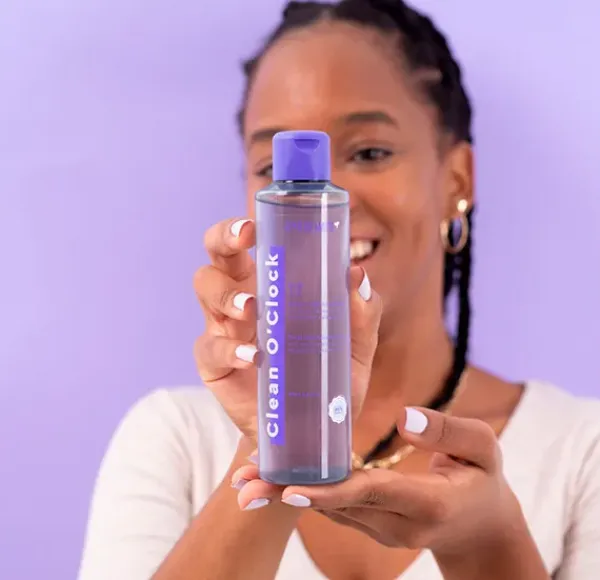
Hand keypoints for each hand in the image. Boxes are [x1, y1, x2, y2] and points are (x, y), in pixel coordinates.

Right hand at [193, 217, 381, 443]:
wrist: (310, 434)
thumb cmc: (328, 381)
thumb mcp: (355, 347)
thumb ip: (361, 314)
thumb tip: (357, 274)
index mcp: (269, 286)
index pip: (245, 245)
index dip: (240, 227)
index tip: (255, 223)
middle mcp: (240, 301)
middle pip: (215, 256)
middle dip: (222, 239)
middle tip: (245, 240)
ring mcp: (223, 331)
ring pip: (204, 290)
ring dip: (227, 293)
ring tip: (253, 309)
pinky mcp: (215, 366)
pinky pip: (209, 347)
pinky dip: (229, 348)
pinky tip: (252, 356)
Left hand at [232, 407, 521, 555]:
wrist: (481, 525)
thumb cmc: (483, 478)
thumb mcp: (484, 449)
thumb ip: (449, 432)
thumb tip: (405, 417)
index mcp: (427, 503)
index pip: (373, 493)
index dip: (331, 489)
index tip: (292, 487)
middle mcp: (396, 524)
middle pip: (337, 504)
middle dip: (288, 493)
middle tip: (244, 484)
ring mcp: (381, 529)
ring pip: (328, 509)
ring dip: (285, 495)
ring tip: (243, 480)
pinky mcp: (370, 524)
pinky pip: (333, 507)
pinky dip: (302, 493)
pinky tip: (271, 480)